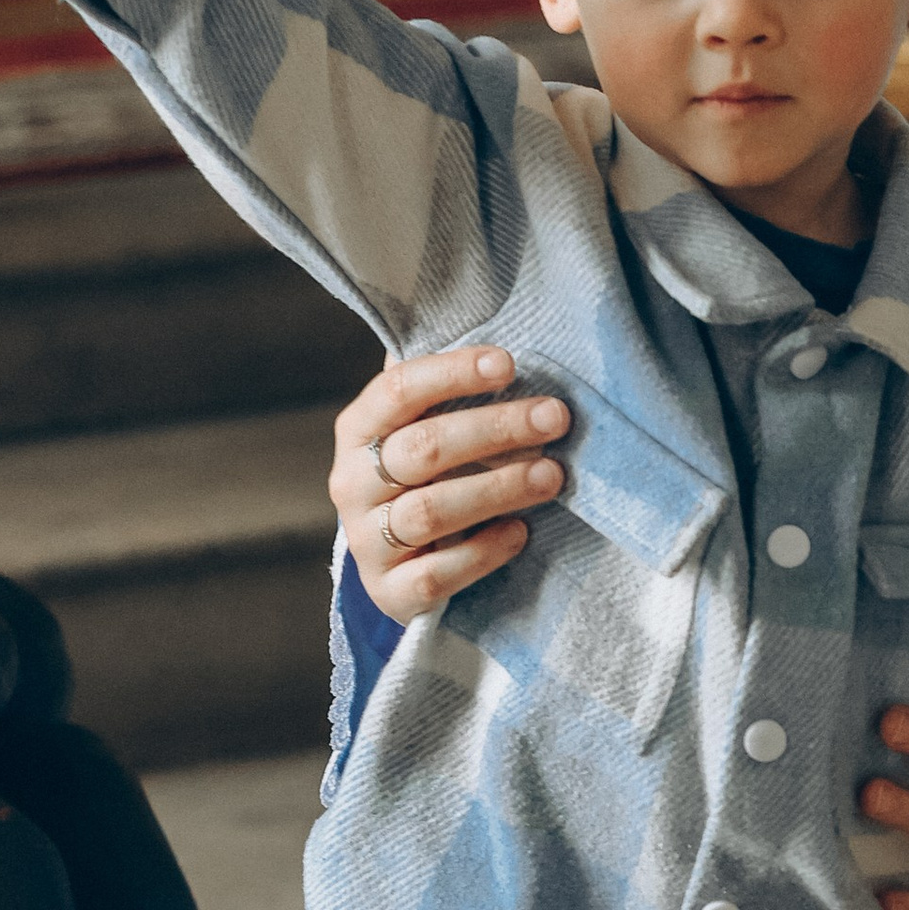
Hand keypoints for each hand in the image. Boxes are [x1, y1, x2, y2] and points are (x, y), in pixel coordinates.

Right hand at [330, 347, 571, 622]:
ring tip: (552, 475)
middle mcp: (352, 483)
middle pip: (425, 450)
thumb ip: (440, 387)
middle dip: (496, 430)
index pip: (398, 391)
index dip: (453, 374)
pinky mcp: (390, 592)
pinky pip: (437, 574)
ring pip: (432, 511)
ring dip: (498, 488)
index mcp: (358, 430)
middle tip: (556, 418)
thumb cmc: (421, 478)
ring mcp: (369, 540)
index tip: (510, 364)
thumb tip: (488, 317)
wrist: (393, 565)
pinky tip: (520, 533)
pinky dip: (483, 551)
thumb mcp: (420, 428)